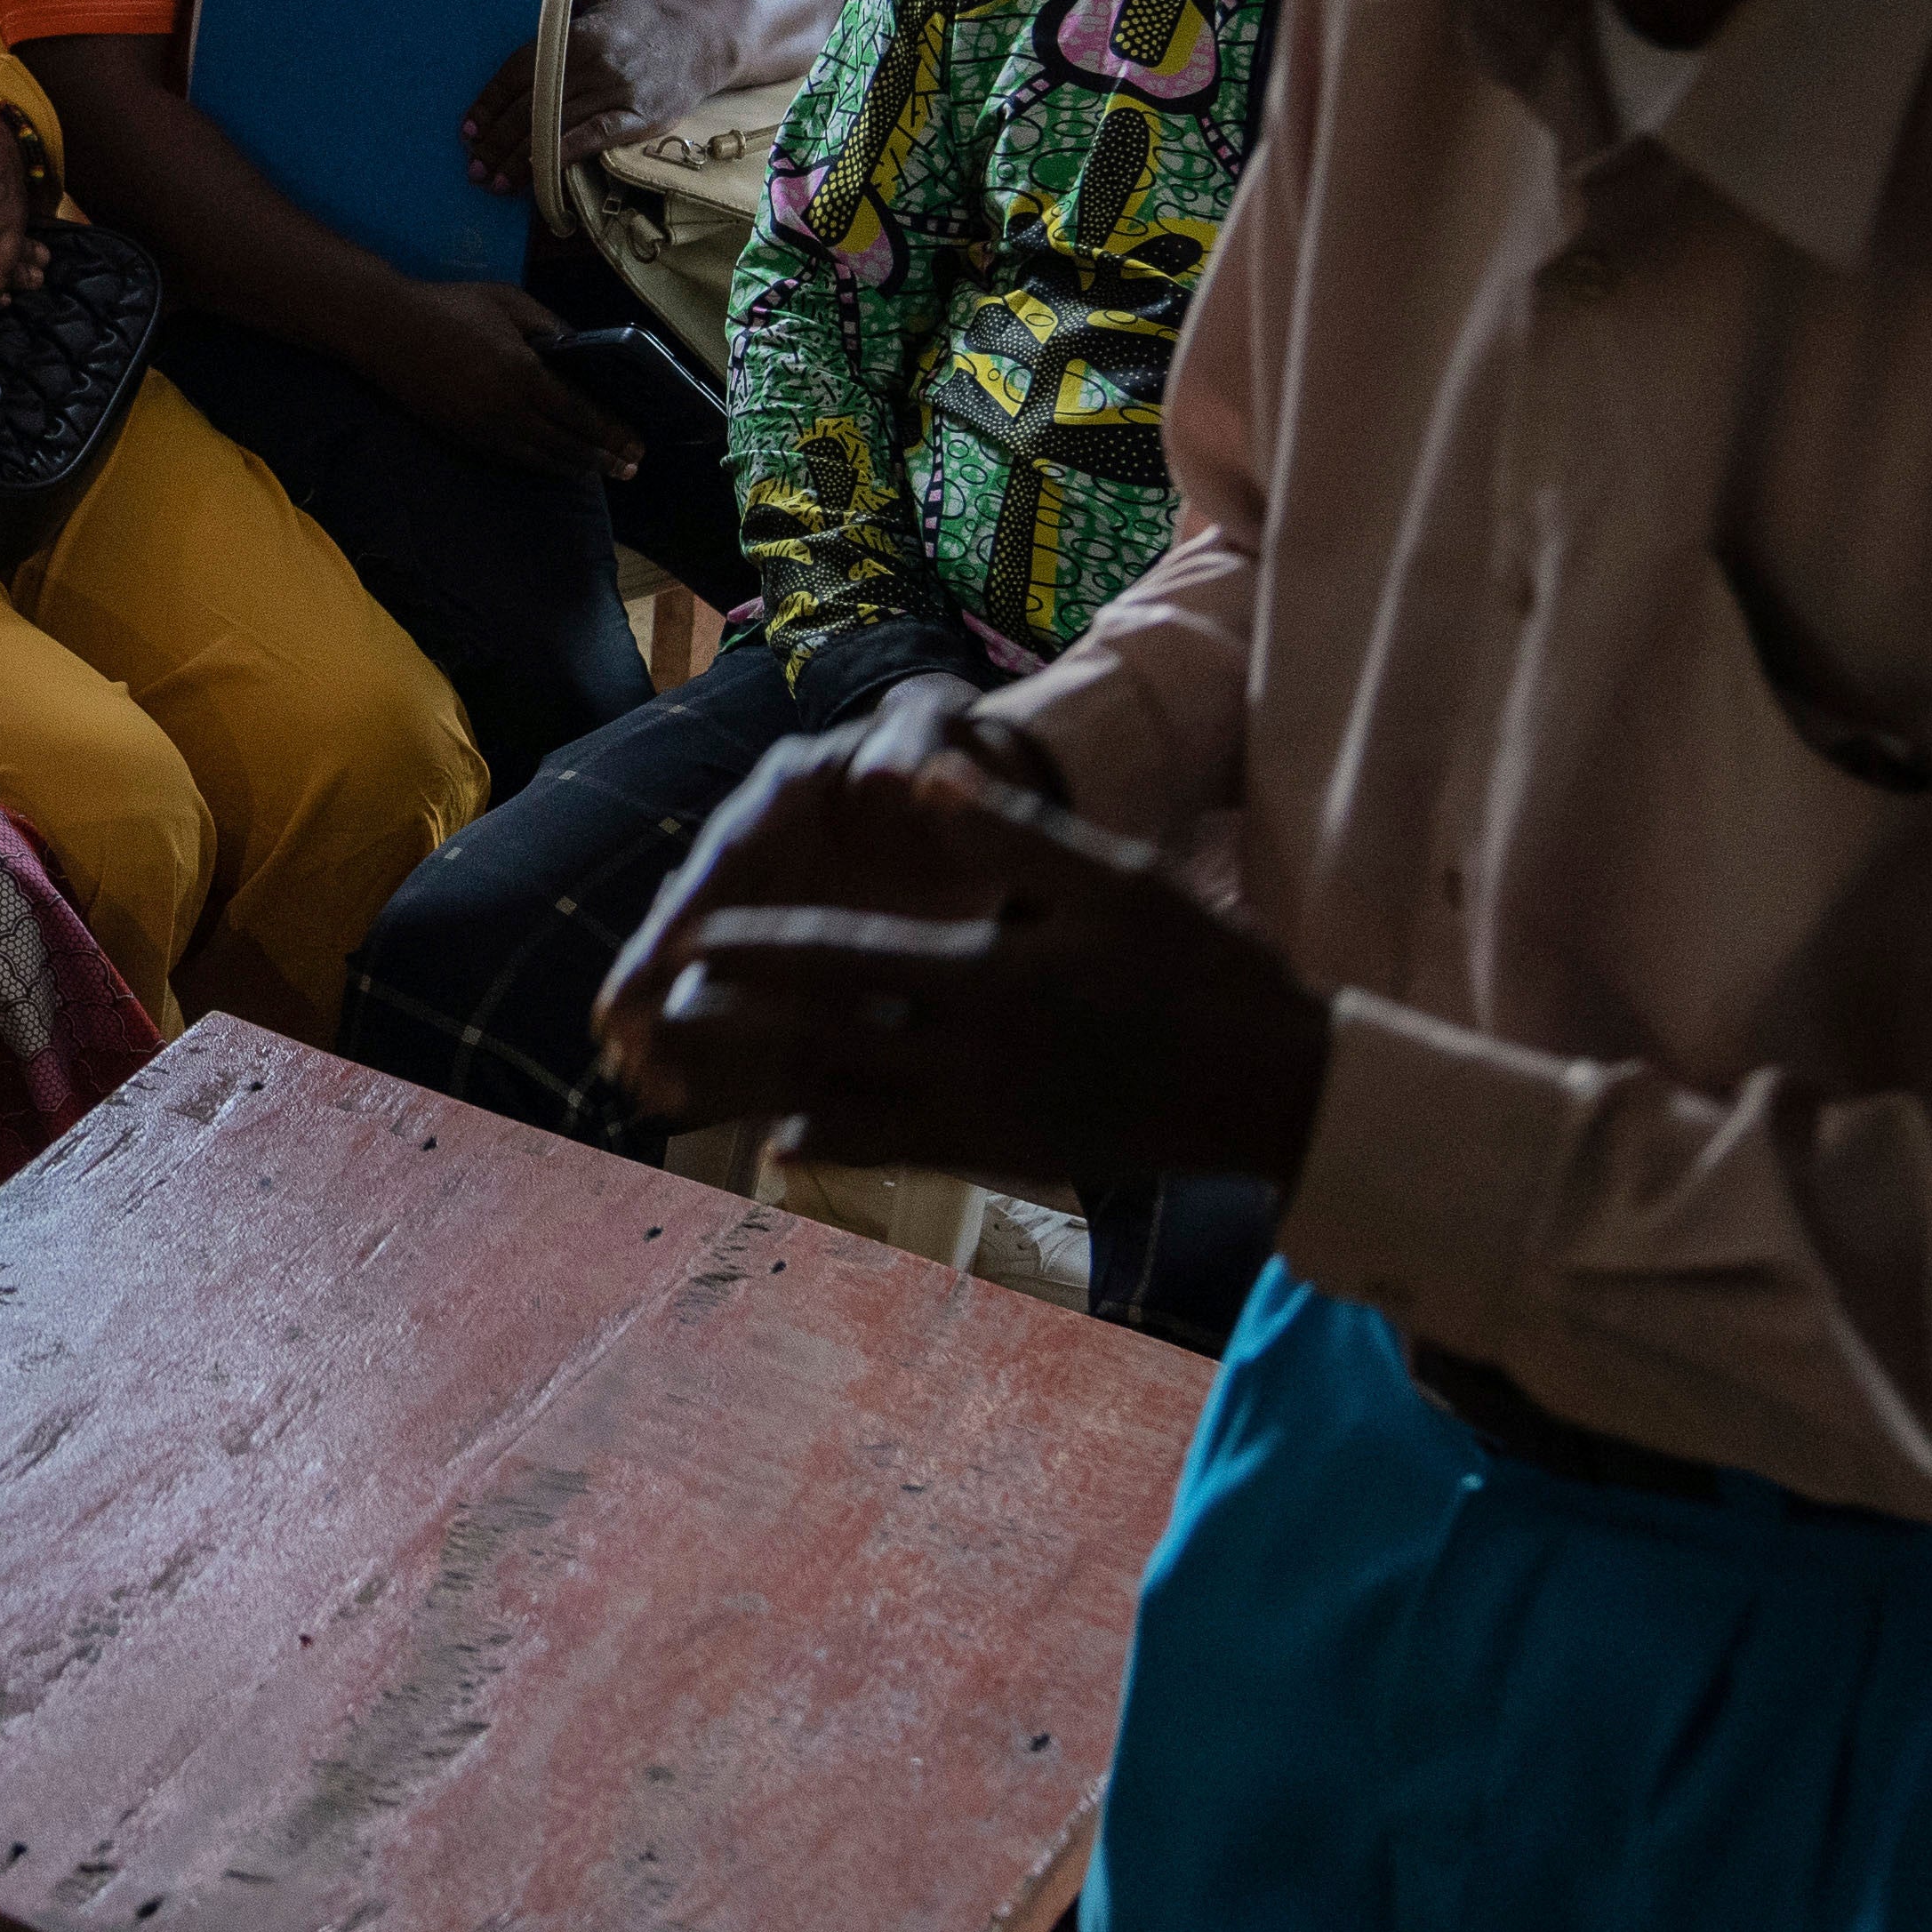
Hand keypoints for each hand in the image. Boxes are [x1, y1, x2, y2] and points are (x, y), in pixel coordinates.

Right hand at [368, 277, 639, 480]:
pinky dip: (537, 464)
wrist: (387, 330)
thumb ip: (549, 326)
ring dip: (571, 467)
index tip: (636, 446)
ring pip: (537, 459)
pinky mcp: (461, 438)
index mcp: (523, 375)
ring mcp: (482, 430)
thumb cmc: (451, 307)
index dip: (611, 434)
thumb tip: (581, 349)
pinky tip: (550, 463)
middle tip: (628, 470)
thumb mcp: (509, 302)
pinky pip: (510, 459)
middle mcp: (507, 411)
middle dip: (600, 459)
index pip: (580, 414)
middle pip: (564, 445)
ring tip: (595, 471)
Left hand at [467, 0, 743, 195]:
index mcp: (577, 33)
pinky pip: (593, 139)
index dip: (489, 103)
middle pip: (532, 104)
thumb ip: (557, 42)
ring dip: (520, 158)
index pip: (519, 71)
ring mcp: (620, 91)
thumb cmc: (643, 25)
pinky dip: (561, 155)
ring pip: (556, 126)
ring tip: (494, 180)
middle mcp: (595, 61)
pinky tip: (536, 173)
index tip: (467, 130)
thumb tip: (510, 81)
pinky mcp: (642, 117)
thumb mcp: (597, 16)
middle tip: (474, 167)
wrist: (707, 34)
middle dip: (497, 140)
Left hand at [593, 681, 1333, 1193]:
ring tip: (691, 1080)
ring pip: (844, 1106)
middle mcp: (969, 1055)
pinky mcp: (1007, 1153)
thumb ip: (1009, 832)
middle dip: (732, 1026)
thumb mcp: (1112, 880)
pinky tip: (787, 1141)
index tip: (685, 939)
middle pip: (819, 1040)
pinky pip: (899, 1152)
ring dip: (761, 1090)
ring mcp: (986, 1116)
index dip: (755, 950)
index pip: (841, 961)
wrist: (1276, 1090)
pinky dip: (836, 1145)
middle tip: (654, 1016)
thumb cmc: (1201, 969)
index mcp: (986, 977)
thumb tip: (920, 779)